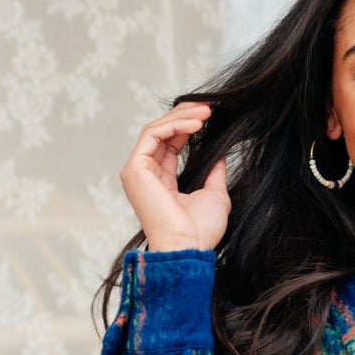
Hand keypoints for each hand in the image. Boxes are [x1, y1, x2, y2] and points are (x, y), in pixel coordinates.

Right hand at [121, 102, 230, 253]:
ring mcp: (138, 171)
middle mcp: (146, 175)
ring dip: (182, 117)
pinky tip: (196, 124)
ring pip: (157, 130)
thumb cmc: (201, 231)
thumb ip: (214, 173)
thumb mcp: (215, 195)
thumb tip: (220, 154)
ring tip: (206, 113)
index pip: (171, 143)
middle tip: (209, 106)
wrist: (190, 247)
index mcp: (162, 182)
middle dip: (185, 115)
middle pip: (162, 133)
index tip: (210, 116)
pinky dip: (174, 125)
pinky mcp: (135, 169)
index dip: (189, 126)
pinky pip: (152, 134)